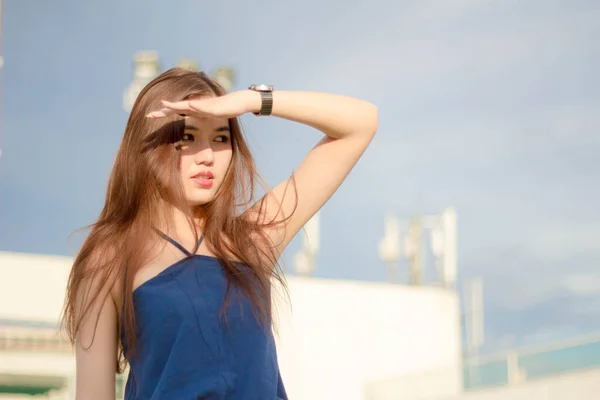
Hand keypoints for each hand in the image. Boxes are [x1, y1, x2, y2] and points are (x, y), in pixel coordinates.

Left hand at [146, 90, 260, 119]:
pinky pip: (205, 107)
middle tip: (149, 115)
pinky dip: (196, 106)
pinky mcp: (216, 106)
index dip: (163, 113)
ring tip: (164, 105)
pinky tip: (189, 106)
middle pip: (177, 108)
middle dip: (163, 111)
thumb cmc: (226, 108)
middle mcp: (198, 105)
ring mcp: (206, 105)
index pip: (176, 111)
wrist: (241, 101)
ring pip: (188, 106)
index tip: (149, 116)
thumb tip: (194, 120)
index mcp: (195, 109)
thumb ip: (202, 115)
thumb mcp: (211, 115)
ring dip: (176, 106)